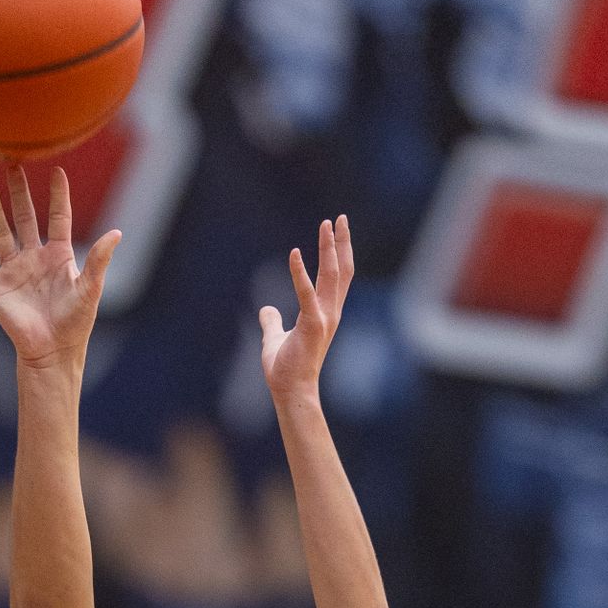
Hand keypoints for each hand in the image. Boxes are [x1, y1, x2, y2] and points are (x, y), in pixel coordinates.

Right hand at [0, 165, 120, 368]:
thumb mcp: (90, 288)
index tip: (57, 170)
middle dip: (20, 193)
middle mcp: (34, 258)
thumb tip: (117, 233)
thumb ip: (99, 260)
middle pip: (26, 218)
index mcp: (59, 255)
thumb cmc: (75, 323)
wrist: (52, 351)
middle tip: (14, 166)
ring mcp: (13, 271)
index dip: (59, 195)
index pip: (59, 217)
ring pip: (0, 234)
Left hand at [262, 215, 353, 399]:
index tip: (338, 230)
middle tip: (340, 217)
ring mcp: (324, 318)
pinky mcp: (312, 325)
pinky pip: (307, 293)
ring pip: (332, 276)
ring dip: (329, 248)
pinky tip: (295, 253)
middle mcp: (331, 312)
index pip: (338, 276)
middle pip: (341, 270)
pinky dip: (300, 273)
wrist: (291, 390)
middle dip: (341, 242)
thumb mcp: (275, 338)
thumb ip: (272, 322)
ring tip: (327, 224)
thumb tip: (266, 309)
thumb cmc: (285, 368)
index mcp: (326, 313)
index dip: (340, 252)